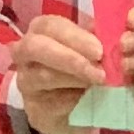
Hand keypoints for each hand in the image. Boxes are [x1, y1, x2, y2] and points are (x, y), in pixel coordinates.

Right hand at [10, 14, 109, 133]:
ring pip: (44, 75)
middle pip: (35, 47)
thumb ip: (94, 40)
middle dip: (69, 57)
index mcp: (40, 31)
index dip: (74, 36)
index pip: (49, 25)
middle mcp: (24, 53)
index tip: (99, 50)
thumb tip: (109, 33)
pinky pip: (52, 102)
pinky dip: (74, 99)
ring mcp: (26, 81)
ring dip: (76, 78)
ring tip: (99, 80)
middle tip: (98, 66)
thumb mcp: (88, 50)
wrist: (71, 108)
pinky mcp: (34, 107)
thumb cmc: (79, 69)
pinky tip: (89, 97)